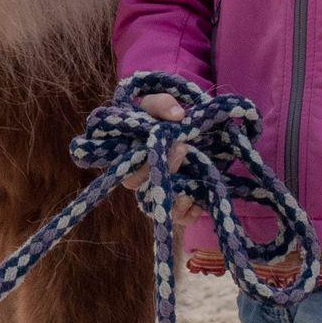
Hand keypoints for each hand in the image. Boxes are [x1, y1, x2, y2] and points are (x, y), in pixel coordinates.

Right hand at [121, 90, 192, 211]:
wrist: (186, 136)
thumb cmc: (161, 120)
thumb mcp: (158, 106)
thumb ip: (162, 104)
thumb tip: (178, 115)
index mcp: (125, 155)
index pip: (122, 164)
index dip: (138, 158)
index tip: (162, 137)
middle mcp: (136, 177)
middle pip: (139, 183)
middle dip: (162, 167)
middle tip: (183, 147)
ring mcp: (153, 192)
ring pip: (156, 205)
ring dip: (172, 199)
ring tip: (190, 189)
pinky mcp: (171, 206)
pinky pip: (176, 218)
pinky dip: (188, 214)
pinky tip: (198, 205)